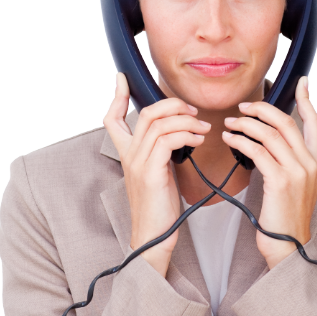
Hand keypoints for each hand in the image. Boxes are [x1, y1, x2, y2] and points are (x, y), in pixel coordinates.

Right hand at [103, 73, 210, 276]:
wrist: (154, 236)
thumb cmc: (159, 207)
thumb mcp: (159, 172)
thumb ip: (162, 152)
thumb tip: (180, 134)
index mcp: (127, 154)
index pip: (113, 119)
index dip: (117, 97)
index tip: (122, 79)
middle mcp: (129, 155)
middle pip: (147, 113)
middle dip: (173, 105)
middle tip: (193, 111)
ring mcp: (138, 163)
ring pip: (159, 124)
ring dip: (187, 120)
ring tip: (203, 128)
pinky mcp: (151, 173)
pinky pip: (168, 140)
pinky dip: (187, 134)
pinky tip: (199, 140)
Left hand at [222, 76, 316, 269]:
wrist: (287, 246)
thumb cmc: (284, 218)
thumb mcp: (293, 185)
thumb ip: (287, 162)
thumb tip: (269, 141)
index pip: (314, 123)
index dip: (307, 101)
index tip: (301, 83)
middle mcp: (312, 163)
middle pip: (286, 122)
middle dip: (262, 110)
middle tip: (243, 107)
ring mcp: (298, 171)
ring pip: (270, 134)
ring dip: (246, 124)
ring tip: (229, 125)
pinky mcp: (280, 181)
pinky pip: (257, 151)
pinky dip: (241, 141)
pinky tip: (230, 140)